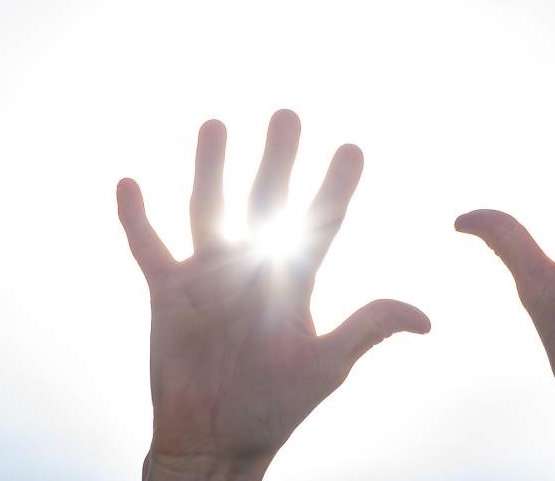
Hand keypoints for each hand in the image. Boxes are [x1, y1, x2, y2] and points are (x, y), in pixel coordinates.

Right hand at [118, 112, 430, 480]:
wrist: (215, 440)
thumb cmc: (274, 405)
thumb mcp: (325, 367)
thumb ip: (366, 331)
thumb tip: (425, 319)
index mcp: (296, 280)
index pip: (321, 223)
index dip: (336, 187)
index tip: (352, 148)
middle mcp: (254, 265)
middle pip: (267, 201)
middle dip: (277, 159)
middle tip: (288, 114)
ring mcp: (209, 275)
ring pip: (209, 208)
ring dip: (211, 168)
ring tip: (216, 123)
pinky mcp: (168, 293)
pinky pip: (150, 246)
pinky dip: (137, 218)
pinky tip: (129, 182)